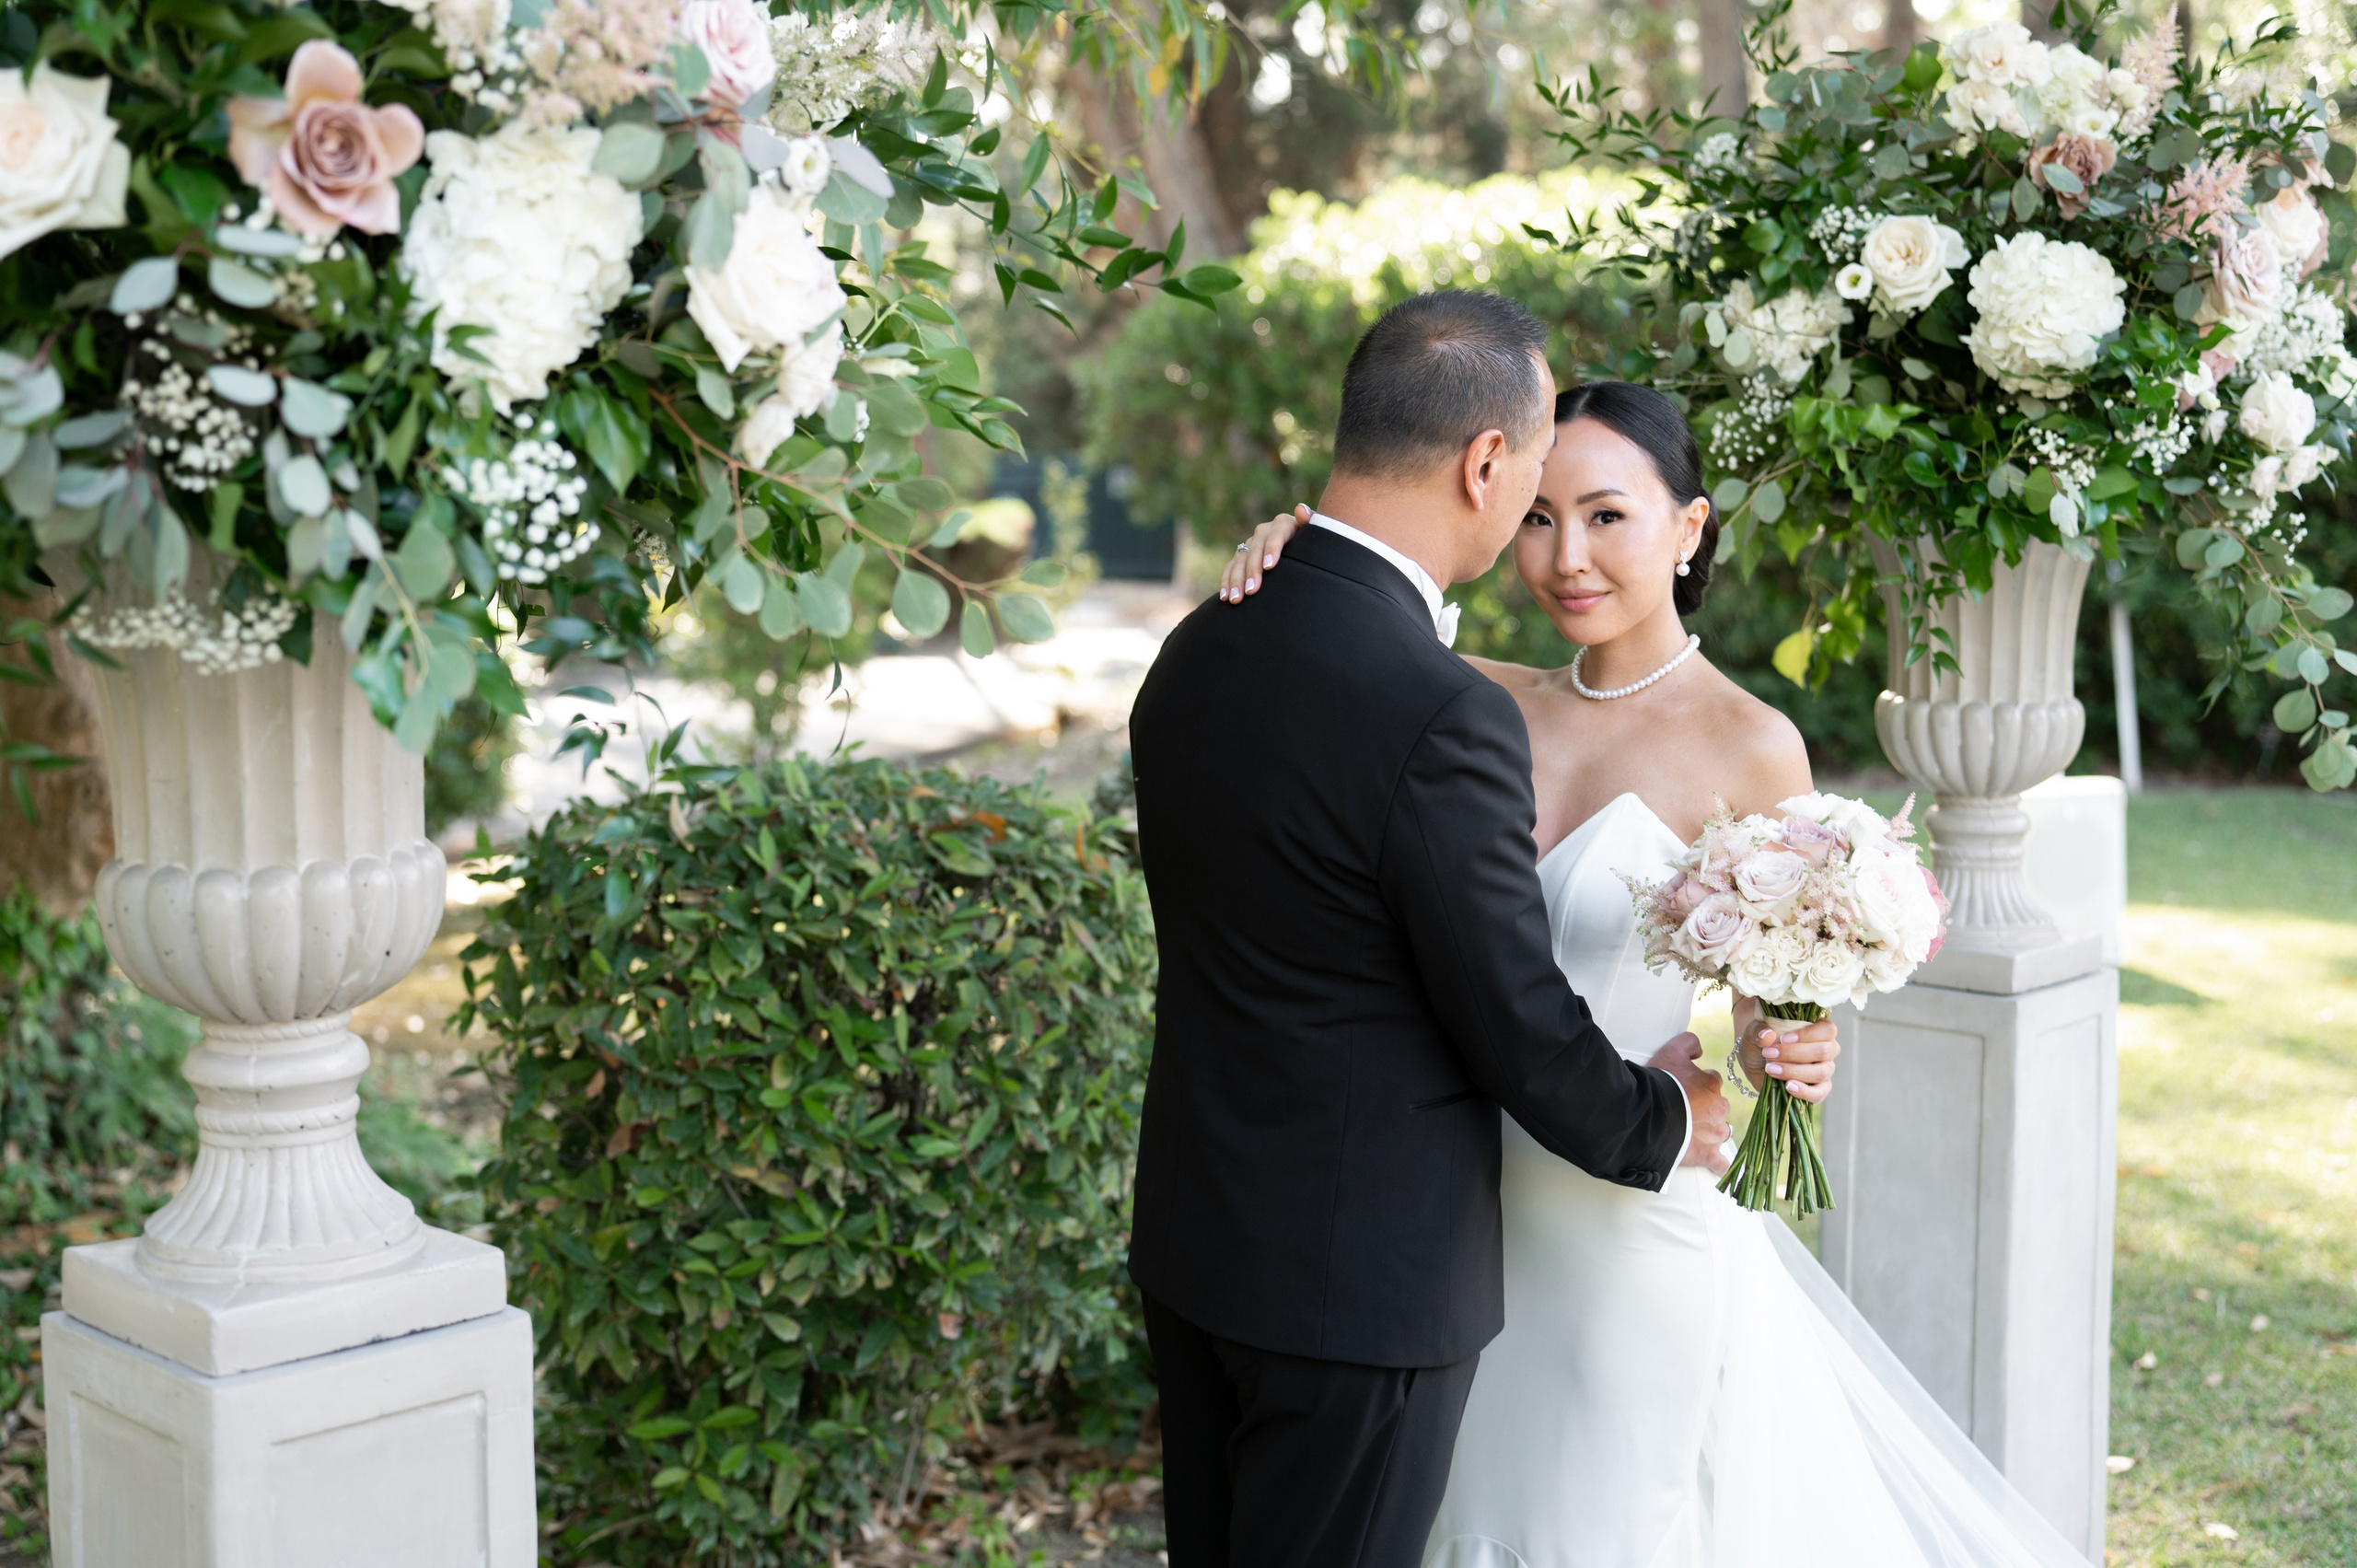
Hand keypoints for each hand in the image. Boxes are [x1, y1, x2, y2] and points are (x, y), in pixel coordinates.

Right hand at [1218, 503, 1311, 602]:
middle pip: (1255, 548)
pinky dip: (1227, 582)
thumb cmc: (1315, 547)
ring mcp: (1252, 543)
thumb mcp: (1317, 534)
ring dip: (1236, 579)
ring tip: (1237, 599)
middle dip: (1252, 570)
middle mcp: (1265, 531)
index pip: (1276, 535)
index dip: (1272, 549)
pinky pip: (1231, 567)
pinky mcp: (1242, 555)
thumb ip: (1312, 521)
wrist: (1305, 553)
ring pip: (1240, 559)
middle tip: (1252, 590)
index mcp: (1284, 524)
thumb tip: (1300, 509)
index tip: (1269, 567)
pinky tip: (1226, 597)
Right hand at [1647, 1032, 1730, 1173]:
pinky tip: (1718, 1166)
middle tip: (1686, 1112)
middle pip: (1718, 1107)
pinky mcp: (1707, 1154)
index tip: (1685, 1090)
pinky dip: (1720, 1165)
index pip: (1712, 1082)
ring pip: (1722, 1132)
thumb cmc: (1659, 1083)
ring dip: (1712, 1132)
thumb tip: (1700, 1050)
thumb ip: (1689, 1042)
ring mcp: (1714, 1133)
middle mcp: (1718, 1108)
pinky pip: (1721, 1163)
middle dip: (1707, 1109)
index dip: (1698, 1085)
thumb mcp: (1671, 1051)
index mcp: (1711, 1085)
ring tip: (1693, 1134)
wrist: (1649, 1116)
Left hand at [1730, 996, 1840, 1104]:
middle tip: (1769, 1053)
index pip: (1827, 1030)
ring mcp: (1825, 1070)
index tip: (1783, 1039)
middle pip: (1824, 1051)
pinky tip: (1788, 1087)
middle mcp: (1827, 1050)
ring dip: (1794, 1071)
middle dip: (1794, 1053)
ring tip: (1771, 1069)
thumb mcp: (1754, 1032)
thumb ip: (1759, 1031)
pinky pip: (1819, 1094)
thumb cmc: (1761, 1042)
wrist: (1754, 1062)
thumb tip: (1767, 1036)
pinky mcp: (1818, 1090)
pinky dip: (1804, 1091)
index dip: (1807, 1035)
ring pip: (1821, 1072)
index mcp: (1819, 1030)